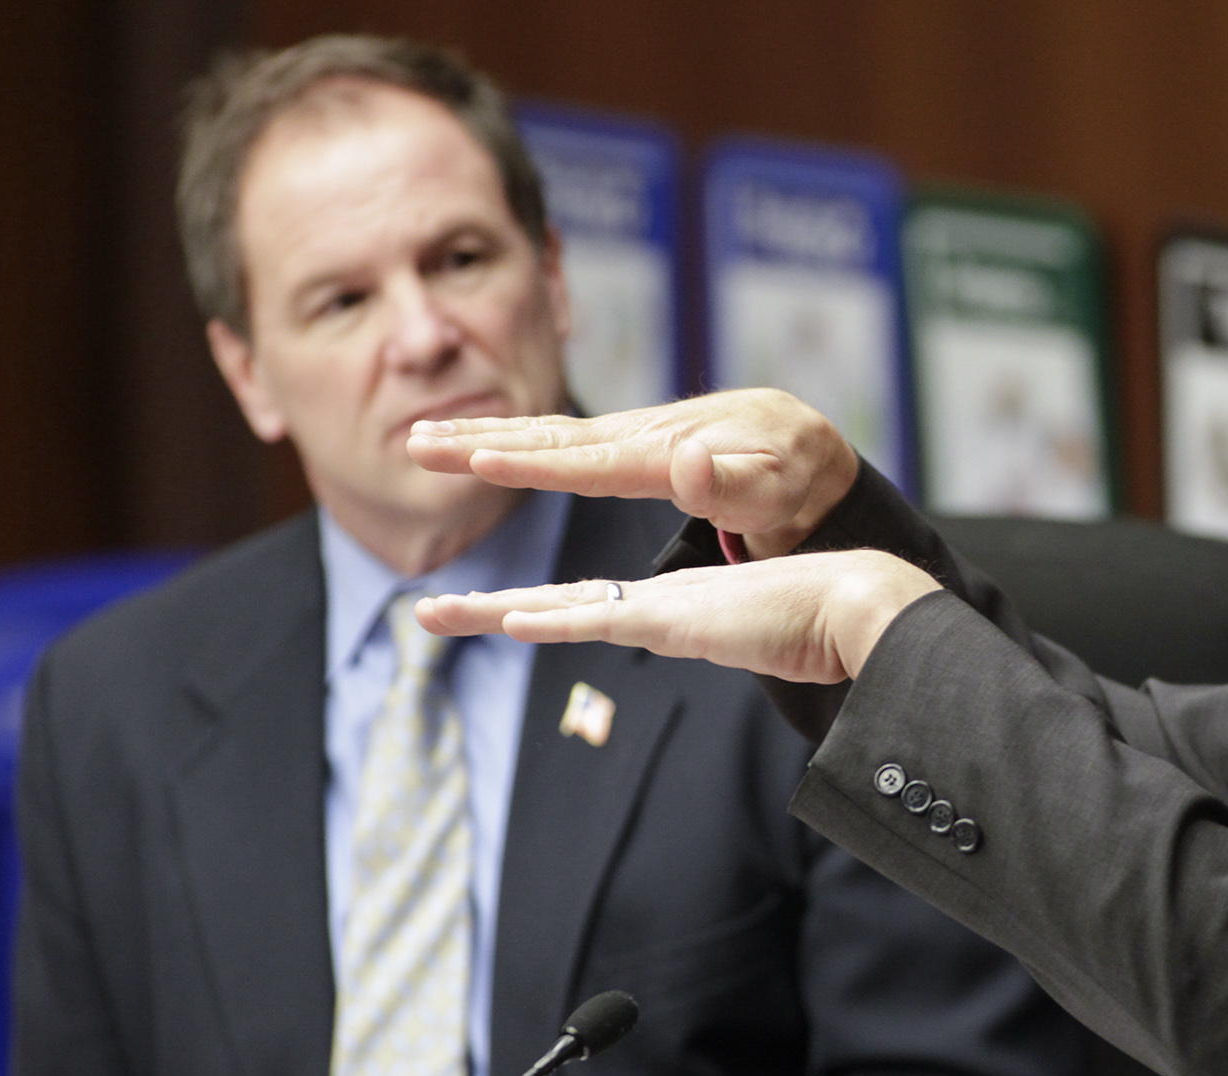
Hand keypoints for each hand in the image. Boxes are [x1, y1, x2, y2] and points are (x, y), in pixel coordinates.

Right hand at [404, 388, 857, 556]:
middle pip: (548, 440)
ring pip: (546, 435)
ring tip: (425, 438)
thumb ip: (733, 482)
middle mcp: (641, 437)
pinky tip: (484, 442)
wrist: (812, 450)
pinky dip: (515, 440)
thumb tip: (689, 466)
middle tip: (414, 443)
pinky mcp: (633, 446)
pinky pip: (562, 443)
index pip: (588, 462)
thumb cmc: (799, 479)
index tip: (475, 462)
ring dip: (483, 435)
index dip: (532, 466)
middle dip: (479, 441)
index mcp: (668, 454)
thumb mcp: (778, 488)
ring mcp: (633, 438)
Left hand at [417, 550, 941, 683]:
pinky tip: (507, 620)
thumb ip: (767, 659)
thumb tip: (784, 674)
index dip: (549, 613)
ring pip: (558, 606)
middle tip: (428, 613)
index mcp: (686, 613)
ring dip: (490, 611)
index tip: (505, 616)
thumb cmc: (836, 631)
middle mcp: (664, 603)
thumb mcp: (784, 653)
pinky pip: (599, 617)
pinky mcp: (677, 617)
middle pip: (559, 605)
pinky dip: (551, 619)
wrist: (861, 608)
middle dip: (489, 609)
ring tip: (429, 614)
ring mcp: (666, 608)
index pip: (600, 611)